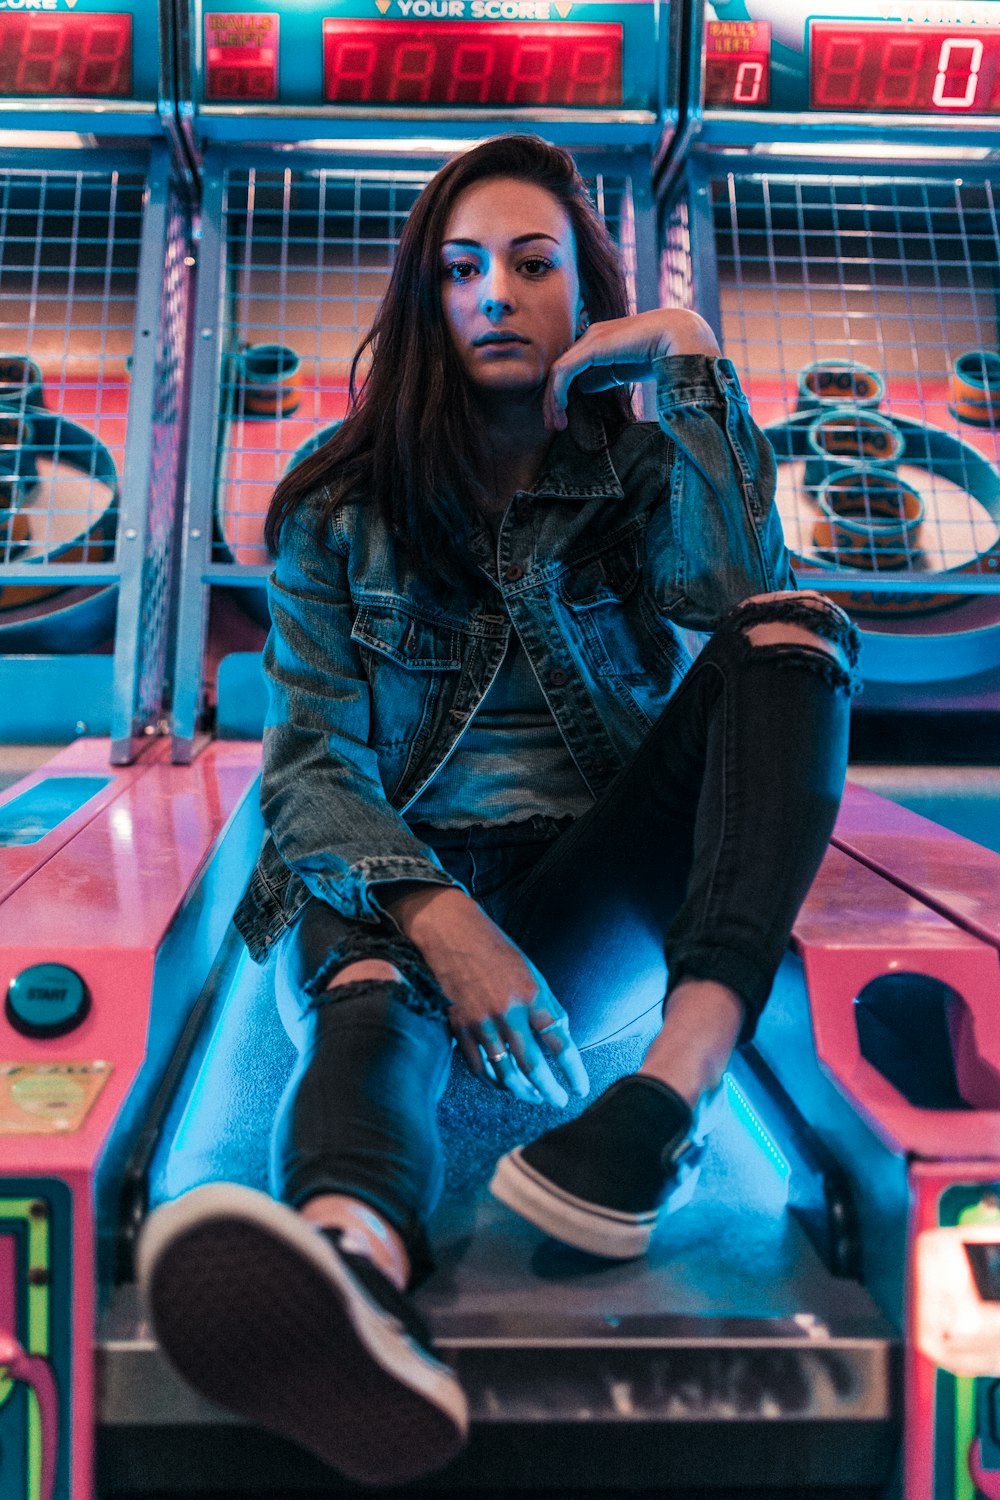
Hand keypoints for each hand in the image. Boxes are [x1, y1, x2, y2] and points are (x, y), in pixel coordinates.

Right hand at [384, 886, 588, 1105]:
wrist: (451, 932)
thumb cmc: (497, 950)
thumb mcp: (532, 972)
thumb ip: (548, 1005)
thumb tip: (562, 1036)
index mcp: (531, 995)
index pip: (559, 1043)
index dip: (573, 1071)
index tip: (580, 1088)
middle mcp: (507, 1011)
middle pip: (532, 1066)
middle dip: (548, 1091)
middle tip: (558, 1102)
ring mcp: (480, 1021)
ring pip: (504, 1072)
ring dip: (522, 1091)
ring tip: (534, 1097)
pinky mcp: (459, 1026)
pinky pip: (478, 1065)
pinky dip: (493, 1080)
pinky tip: (504, 1084)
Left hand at [544, 307, 720, 430]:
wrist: (681, 336)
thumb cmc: (663, 352)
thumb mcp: (625, 370)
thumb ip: (605, 376)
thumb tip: (584, 386)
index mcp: (600, 340)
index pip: (570, 367)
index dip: (561, 393)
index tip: (562, 419)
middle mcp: (592, 336)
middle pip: (561, 369)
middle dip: (552, 399)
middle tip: (552, 425)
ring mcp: (592, 339)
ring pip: (559, 371)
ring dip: (552, 400)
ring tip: (555, 424)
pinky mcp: (593, 346)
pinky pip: (564, 371)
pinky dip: (558, 392)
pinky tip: (561, 410)